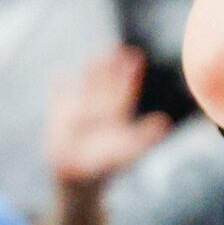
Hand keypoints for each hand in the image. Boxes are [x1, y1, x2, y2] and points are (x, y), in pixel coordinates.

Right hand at [45, 47, 170, 193]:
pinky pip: (59, 98)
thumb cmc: (107, 165)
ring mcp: (79, 113)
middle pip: (107, 84)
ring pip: (86, 87)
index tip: (135, 54)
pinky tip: (60, 74)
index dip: (129, 73)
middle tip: (119, 48)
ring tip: (96, 55)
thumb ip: (144, 136)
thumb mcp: (128, 150)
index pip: (124, 89)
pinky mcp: (60, 118)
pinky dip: (59, 88)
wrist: (80, 177)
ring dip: (90, 73)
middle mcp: (100, 111)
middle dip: (112, 67)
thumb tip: (164, 122)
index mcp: (116, 115)